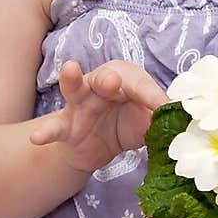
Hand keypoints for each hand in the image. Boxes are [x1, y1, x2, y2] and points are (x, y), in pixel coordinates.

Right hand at [29, 58, 167, 174]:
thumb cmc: (126, 124)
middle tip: (114, 81)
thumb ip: (160, 121)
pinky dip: (46, 132)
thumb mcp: (148, 123)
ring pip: (75, 89)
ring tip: (70, 69)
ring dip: (73, 79)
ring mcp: (80, 104)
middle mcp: (101, 85)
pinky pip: (55, 127)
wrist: (97, 147)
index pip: (140, 85)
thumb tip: (180, 124)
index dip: (152, 98)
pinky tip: (37, 138)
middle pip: (105, 77)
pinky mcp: (66, 125)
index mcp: (127, 80)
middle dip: (110, 78)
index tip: (164, 110)